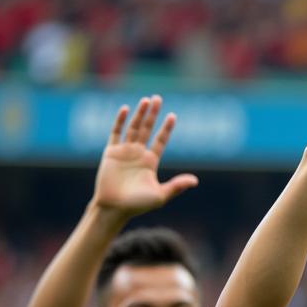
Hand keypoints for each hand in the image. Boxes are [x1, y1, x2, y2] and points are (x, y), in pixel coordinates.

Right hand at [93, 96, 197, 216]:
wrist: (115, 207)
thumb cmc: (138, 205)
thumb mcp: (160, 195)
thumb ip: (177, 186)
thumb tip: (195, 181)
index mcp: (150, 162)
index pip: (160, 141)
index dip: (166, 129)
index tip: (173, 116)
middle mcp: (138, 154)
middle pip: (147, 129)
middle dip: (152, 114)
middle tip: (158, 98)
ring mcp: (124, 152)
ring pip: (133, 128)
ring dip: (139, 114)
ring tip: (146, 100)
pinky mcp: (111, 152)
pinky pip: (115, 133)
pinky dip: (120, 121)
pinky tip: (126, 109)